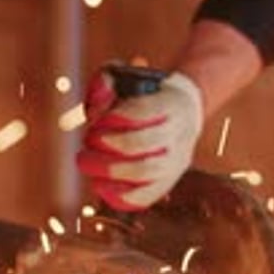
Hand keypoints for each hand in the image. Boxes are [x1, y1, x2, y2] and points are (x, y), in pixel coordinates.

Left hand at [77, 69, 202, 209]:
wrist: (186, 109)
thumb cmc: (148, 93)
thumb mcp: (129, 77)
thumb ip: (106, 82)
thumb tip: (96, 103)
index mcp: (174, 102)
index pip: (147, 110)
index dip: (118, 117)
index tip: (98, 120)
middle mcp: (182, 132)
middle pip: (147, 142)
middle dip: (110, 145)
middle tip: (87, 143)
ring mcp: (178, 159)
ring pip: (149, 171)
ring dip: (113, 170)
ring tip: (88, 164)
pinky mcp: (170, 179)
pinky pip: (149, 195)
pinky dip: (123, 196)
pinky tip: (100, 188)